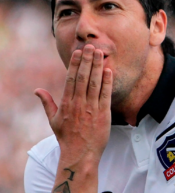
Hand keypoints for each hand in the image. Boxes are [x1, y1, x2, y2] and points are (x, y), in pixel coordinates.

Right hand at [35, 44, 111, 164]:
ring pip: (95, 83)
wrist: (80, 155)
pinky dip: (107, 82)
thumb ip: (47, 103)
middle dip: (87, 60)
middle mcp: (79, 103)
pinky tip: (109, 70)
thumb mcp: (53, 120)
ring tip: (100, 53)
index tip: (78, 52)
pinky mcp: (103, 114)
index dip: (75, 64)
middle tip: (91, 46)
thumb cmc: (67, 137)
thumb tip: (37, 90)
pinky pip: (105, 95)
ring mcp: (91, 108)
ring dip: (98, 67)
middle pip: (83, 77)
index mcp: (66, 103)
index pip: (71, 79)